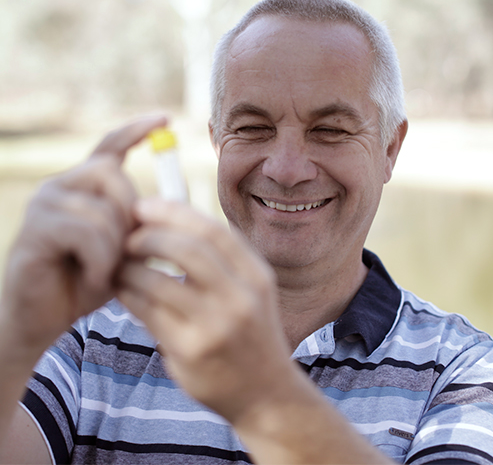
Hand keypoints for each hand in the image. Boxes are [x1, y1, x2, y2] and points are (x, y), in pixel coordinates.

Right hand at [0, 115, 166, 362]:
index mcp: (83, 187)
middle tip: (127, 251)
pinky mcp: (35, 230)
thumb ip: (141, 226)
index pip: (109, 146)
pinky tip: (94, 277)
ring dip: (116, 247)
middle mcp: (60, 186)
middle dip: (131, 215)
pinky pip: (85, 233)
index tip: (165, 119)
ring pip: (102, 209)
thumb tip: (173, 206)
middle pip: (112, 175)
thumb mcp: (123, 250)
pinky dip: (100, 260)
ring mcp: (44, 205)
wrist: (44, 319)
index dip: (137, 131)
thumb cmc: (87, 281)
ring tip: (108, 270)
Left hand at [117, 198, 300, 423]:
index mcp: (256, 276)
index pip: (211, 230)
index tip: (145, 206)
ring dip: (129, 267)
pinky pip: (147, 312)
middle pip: (186, 248)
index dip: (173, 211)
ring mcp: (216, 326)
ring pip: (157, 281)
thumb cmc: (250, 334)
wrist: (266, 394)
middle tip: (127, 236)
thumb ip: (222, 260)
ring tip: (118, 264)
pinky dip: (128, 294)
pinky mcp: (190, 352)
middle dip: (148, 235)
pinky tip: (122, 289)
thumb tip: (170, 222)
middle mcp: (241, 298)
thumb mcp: (251, 291)